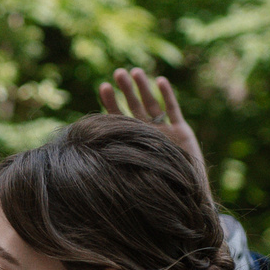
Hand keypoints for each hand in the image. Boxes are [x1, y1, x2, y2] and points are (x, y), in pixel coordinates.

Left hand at [99, 67, 207, 189]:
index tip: (103, 87)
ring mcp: (164, 131)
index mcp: (132, 142)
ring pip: (152, 104)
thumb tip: (87, 148)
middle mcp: (146, 134)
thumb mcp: (132, 169)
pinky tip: (160, 81)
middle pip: (134, 106)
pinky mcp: (182, 131)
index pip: (118, 117)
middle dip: (127, 89)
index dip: (111, 102)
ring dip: (144, 88)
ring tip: (136, 71)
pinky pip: (173, 110)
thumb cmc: (154, 189)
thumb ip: (118, 156)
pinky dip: (168, 96)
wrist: (183, 197)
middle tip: (118, 72)